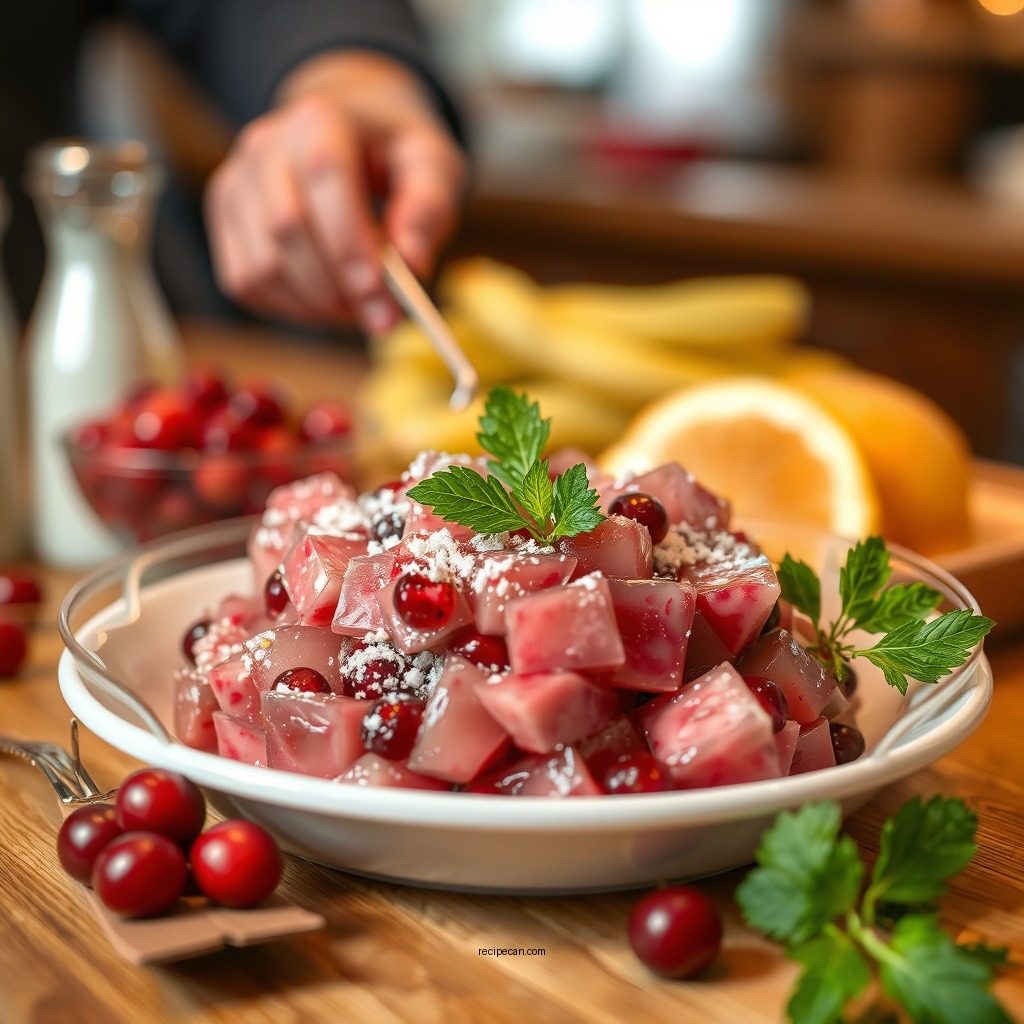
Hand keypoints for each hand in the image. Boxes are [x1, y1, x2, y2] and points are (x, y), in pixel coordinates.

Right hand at [203, 52, 466, 332]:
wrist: (350, 131)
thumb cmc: (395, 154)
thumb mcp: (432, 168)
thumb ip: (427, 211)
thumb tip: (411, 265)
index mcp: (321, 118)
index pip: (325, 175)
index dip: (349, 242)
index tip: (381, 294)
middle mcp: (265, 144)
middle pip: (285, 227)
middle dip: (336, 287)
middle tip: (384, 320)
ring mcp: (237, 182)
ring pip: (262, 264)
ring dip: (315, 304)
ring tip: (361, 308)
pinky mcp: (225, 221)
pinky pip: (246, 282)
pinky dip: (291, 308)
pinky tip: (329, 304)